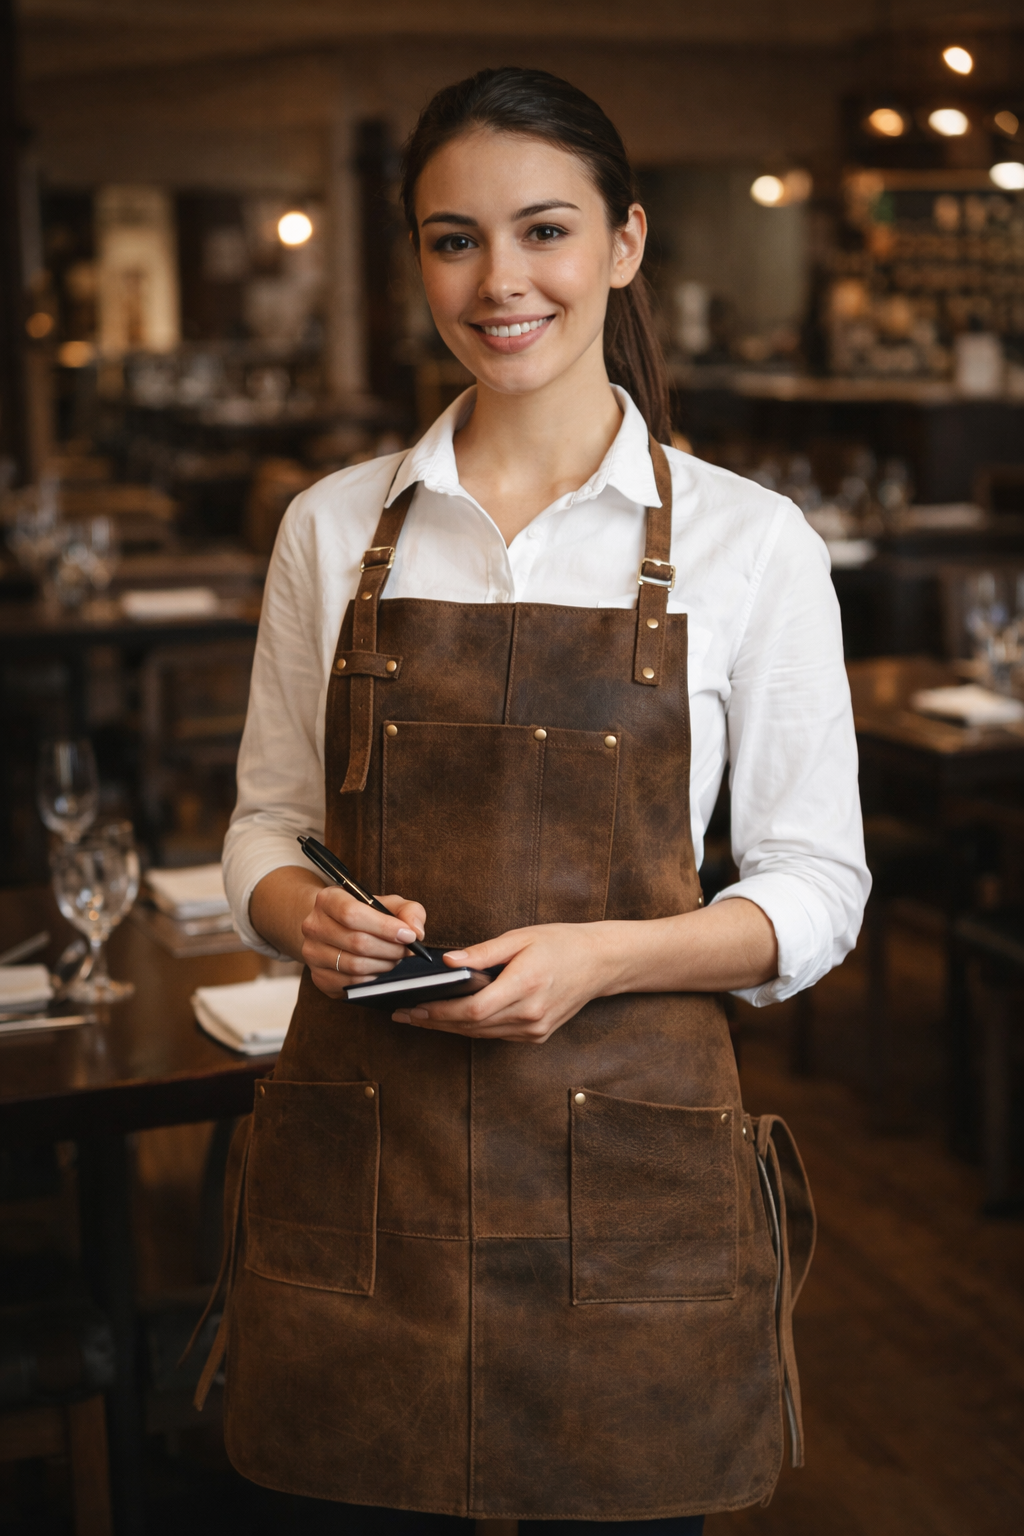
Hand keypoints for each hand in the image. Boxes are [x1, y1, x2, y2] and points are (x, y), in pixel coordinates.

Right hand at [301, 886, 425, 999]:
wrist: (334, 928)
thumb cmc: (365, 914)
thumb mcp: (388, 903)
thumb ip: (408, 911)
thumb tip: (416, 931)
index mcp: (328, 899)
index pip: (351, 914)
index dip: (384, 927)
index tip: (408, 935)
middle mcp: (313, 926)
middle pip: (357, 942)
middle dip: (390, 949)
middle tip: (406, 950)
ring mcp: (312, 954)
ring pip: (355, 966)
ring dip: (384, 965)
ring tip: (395, 958)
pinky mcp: (319, 978)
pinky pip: (351, 984)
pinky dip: (372, 979)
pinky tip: (380, 969)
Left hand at [391, 923, 613, 1042]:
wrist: (600, 963)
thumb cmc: (560, 943)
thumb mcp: (520, 937)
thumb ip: (482, 952)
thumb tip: (447, 962)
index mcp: (525, 985)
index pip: (473, 1009)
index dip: (439, 1012)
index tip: (413, 1007)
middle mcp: (530, 1014)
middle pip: (472, 1026)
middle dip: (435, 1021)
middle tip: (404, 1013)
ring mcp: (535, 1029)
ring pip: (481, 1034)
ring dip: (449, 1027)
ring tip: (420, 1016)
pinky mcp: (537, 1035)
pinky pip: (496, 1034)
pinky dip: (472, 1027)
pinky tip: (452, 1018)